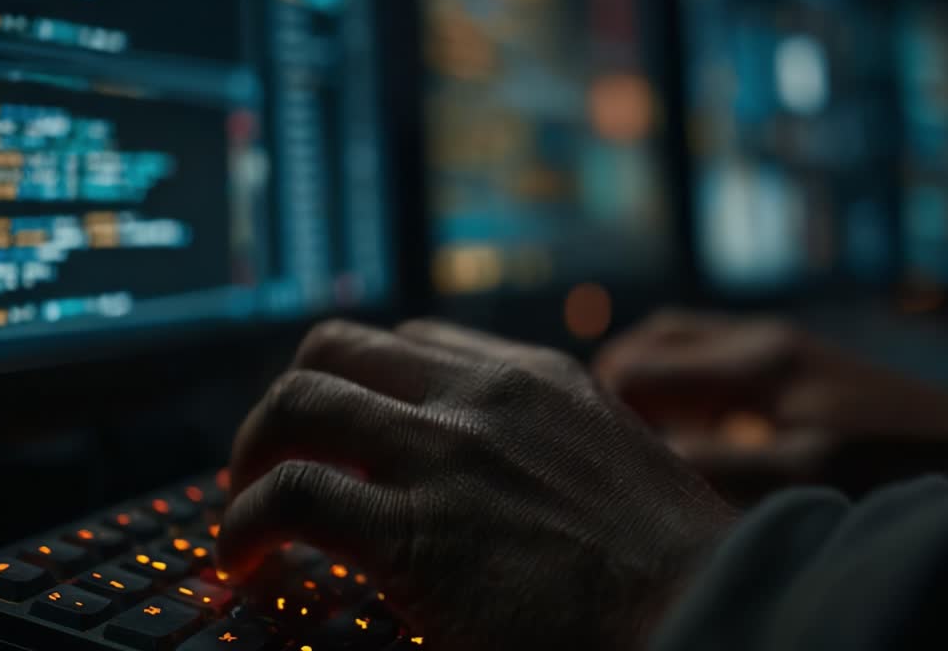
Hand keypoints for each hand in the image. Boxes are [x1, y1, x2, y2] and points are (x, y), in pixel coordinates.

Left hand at [218, 319, 736, 650]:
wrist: (706, 608)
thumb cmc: (677, 562)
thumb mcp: (620, 464)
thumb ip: (555, 449)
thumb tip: (511, 481)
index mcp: (535, 378)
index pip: (412, 339)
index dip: (361, 385)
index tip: (345, 434)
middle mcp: (482, 396)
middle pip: (336, 349)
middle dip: (288, 404)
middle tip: (275, 460)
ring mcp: (445, 455)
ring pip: (297, 405)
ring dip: (250, 455)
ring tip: (242, 511)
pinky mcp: (415, 531)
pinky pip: (291, 498)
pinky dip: (245, 524)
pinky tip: (247, 563)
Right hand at [594, 310, 947, 500]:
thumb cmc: (892, 462)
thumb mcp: (804, 471)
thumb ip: (718, 460)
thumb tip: (646, 454)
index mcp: (754, 358)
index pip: (642, 362)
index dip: (605, 398)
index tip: (587, 439)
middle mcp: (758, 337)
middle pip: (656, 336)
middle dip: (616, 375)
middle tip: (597, 428)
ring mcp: (777, 343)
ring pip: (683, 341)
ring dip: (648, 376)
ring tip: (632, 429)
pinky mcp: (792, 359)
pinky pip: (714, 357)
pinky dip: (682, 382)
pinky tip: (685, 426)